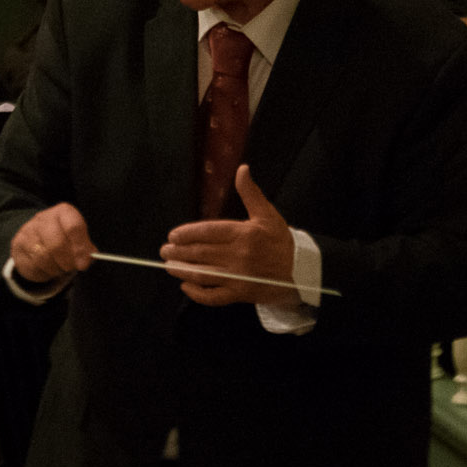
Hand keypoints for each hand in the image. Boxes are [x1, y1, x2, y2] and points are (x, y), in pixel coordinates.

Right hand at [11, 202, 93, 283]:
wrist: (37, 237)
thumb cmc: (64, 238)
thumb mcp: (78, 239)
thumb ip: (85, 249)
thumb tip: (86, 259)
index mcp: (63, 212)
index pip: (73, 227)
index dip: (80, 248)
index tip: (83, 263)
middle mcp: (43, 218)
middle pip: (57, 244)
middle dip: (66, 261)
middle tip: (70, 267)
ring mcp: (27, 230)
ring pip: (43, 257)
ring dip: (55, 268)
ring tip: (60, 267)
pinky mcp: (17, 245)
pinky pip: (32, 265)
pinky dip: (43, 272)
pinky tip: (47, 268)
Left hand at [161, 166, 297, 307]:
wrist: (302, 270)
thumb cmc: (282, 241)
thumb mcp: (267, 214)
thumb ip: (250, 192)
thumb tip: (242, 169)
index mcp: (243, 234)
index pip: (208, 232)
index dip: (187, 234)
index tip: (173, 235)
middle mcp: (238, 255)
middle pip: (201, 254)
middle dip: (179, 252)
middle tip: (164, 251)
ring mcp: (239, 277)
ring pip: (204, 275)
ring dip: (183, 271)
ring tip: (169, 266)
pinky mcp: (241, 294)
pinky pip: (214, 296)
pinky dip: (198, 293)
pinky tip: (186, 286)